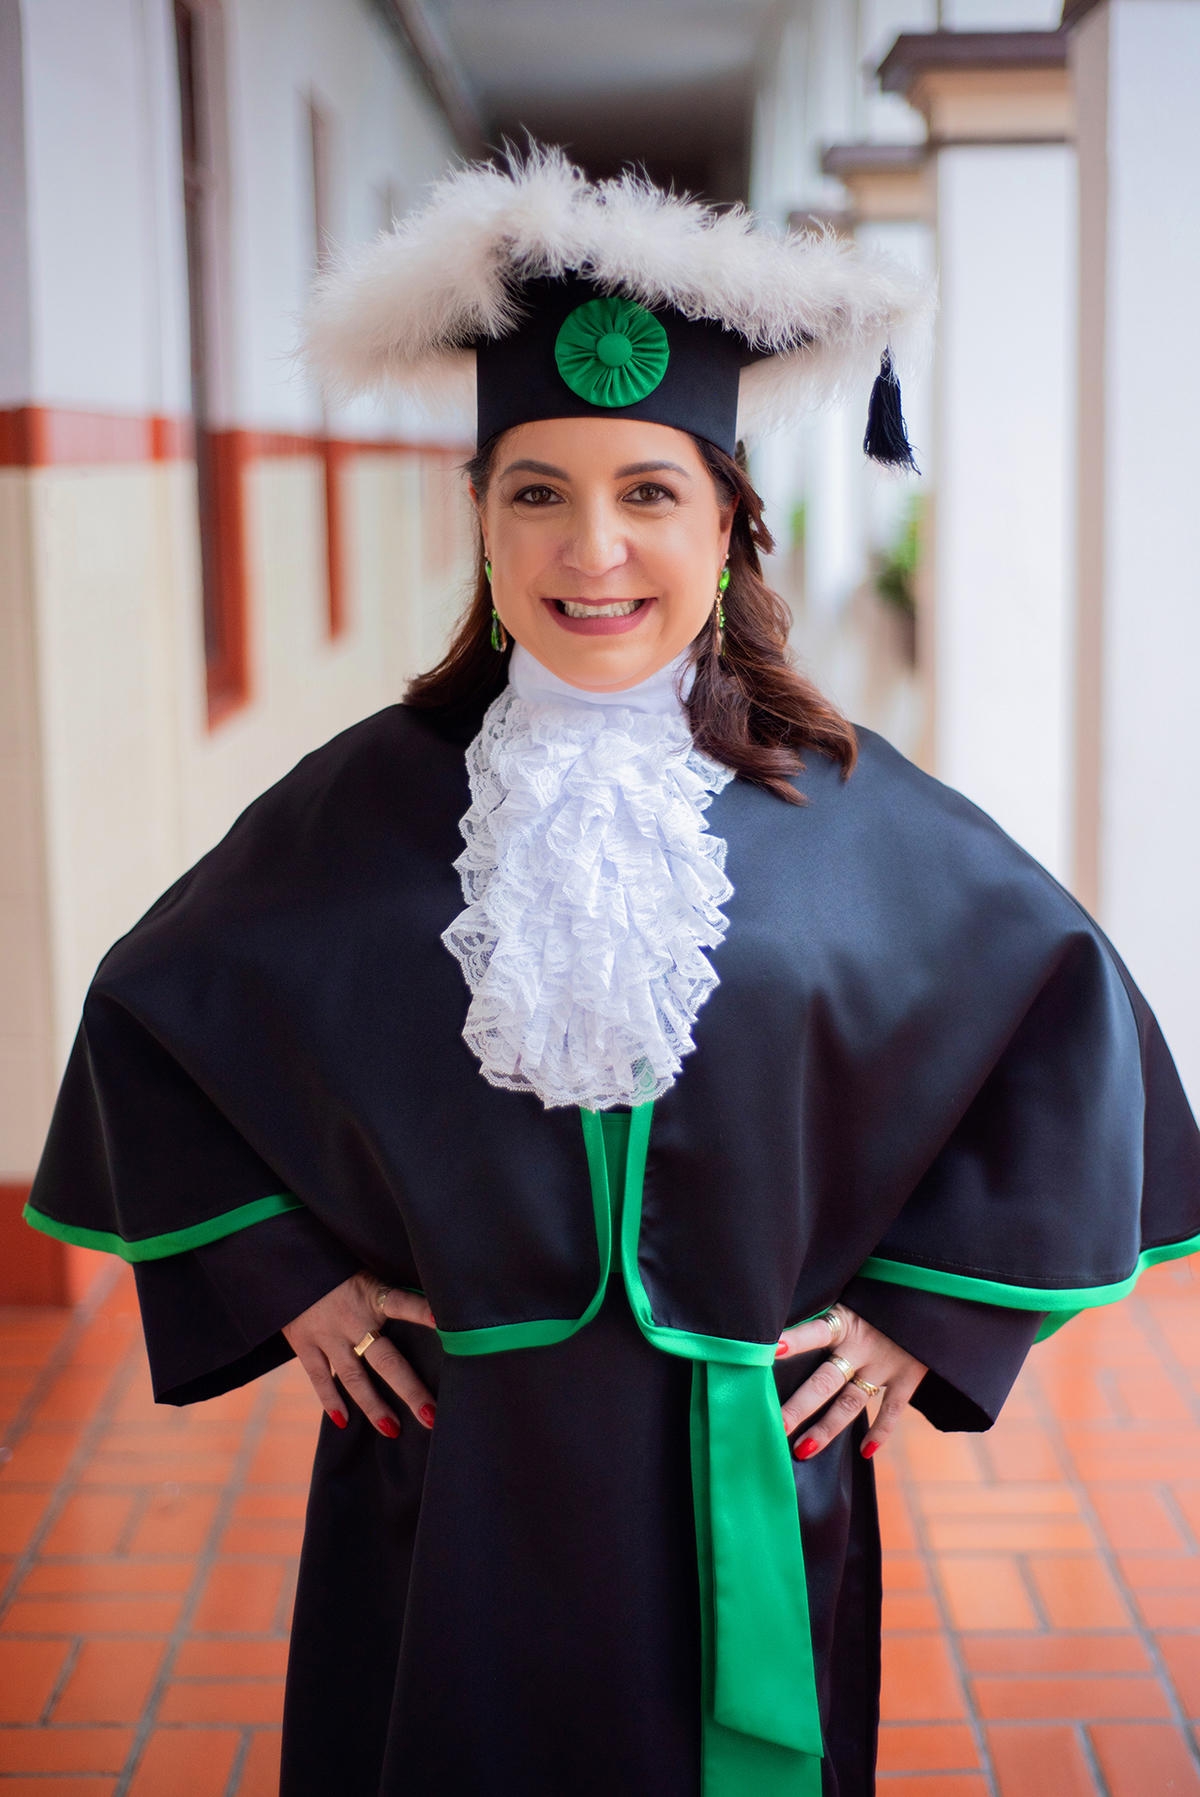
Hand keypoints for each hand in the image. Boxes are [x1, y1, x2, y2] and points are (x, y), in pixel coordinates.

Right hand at [283, 1272, 437, 1437]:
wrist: (287, 1265)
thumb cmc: (337, 1271)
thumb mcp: (366, 1274)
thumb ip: (387, 1297)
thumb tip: (428, 1314)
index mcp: (372, 1296)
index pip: (403, 1304)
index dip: (423, 1313)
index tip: (443, 1325)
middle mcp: (352, 1318)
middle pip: (385, 1360)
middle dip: (409, 1389)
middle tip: (430, 1415)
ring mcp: (327, 1334)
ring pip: (353, 1377)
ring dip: (373, 1406)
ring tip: (393, 1429)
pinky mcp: (304, 1344)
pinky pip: (319, 1378)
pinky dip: (330, 1400)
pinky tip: (343, 1421)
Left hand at [775, 1304, 925, 1461]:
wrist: (933, 1293)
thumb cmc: (884, 1292)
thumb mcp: (856, 1294)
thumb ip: (831, 1313)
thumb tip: (790, 1329)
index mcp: (846, 1321)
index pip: (815, 1332)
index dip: (796, 1341)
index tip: (772, 1351)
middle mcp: (863, 1346)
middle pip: (825, 1381)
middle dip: (800, 1406)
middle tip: (775, 1426)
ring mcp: (886, 1364)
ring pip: (851, 1403)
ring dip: (827, 1428)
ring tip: (803, 1450)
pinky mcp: (908, 1376)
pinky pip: (892, 1410)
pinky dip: (880, 1432)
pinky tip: (864, 1452)